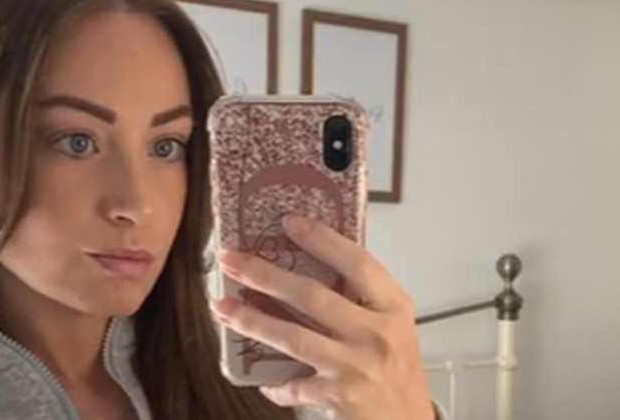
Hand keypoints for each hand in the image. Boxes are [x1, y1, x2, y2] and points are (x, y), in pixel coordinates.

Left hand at [211, 215, 434, 419]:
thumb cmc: (396, 365)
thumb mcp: (391, 322)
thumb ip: (361, 295)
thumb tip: (308, 257)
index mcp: (392, 306)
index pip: (357, 263)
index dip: (322, 240)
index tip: (288, 221)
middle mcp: (377, 334)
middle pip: (312, 296)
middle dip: (265, 275)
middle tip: (232, 260)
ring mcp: (357, 367)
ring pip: (294, 338)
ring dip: (253, 321)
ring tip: (223, 307)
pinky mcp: (340, 397)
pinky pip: (293, 385)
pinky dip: (273, 382)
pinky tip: (260, 377)